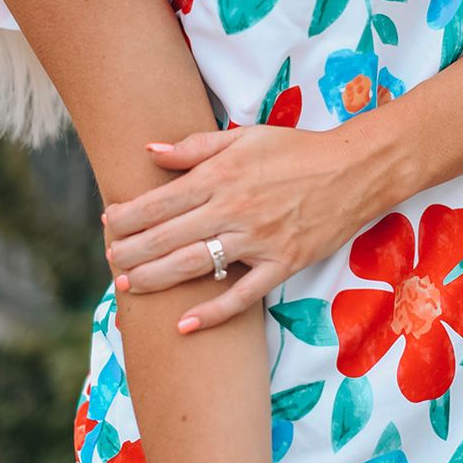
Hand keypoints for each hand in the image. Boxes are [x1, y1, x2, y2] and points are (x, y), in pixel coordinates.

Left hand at [102, 121, 405, 331]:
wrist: (354, 170)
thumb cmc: (296, 150)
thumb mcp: (245, 138)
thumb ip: (196, 147)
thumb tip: (152, 151)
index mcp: (221, 177)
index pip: (160, 201)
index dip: (129, 215)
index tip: (108, 224)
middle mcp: (234, 210)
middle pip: (168, 237)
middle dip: (131, 252)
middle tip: (110, 262)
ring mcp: (258, 241)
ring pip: (195, 265)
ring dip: (156, 279)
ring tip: (129, 287)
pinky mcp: (282, 264)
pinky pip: (242, 294)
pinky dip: (213, 312)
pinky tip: (185, 324)